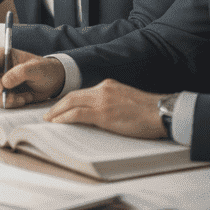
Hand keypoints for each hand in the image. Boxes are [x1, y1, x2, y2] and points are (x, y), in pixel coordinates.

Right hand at [0, 47, 65, 107]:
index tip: (1, 89)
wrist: (51, 81)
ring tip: (24, 97)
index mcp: (1, 55)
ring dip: (6, 100)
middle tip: (17, 97)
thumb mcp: (37, 68)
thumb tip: (4, 82)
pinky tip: (22, 99)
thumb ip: (21, 72)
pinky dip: (9, 104)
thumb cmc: (45, 69)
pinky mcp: (0, 93)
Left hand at [43, 79, 168, 139]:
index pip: (82, 92)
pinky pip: (77, 113)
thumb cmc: (149, 112)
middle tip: (48, 114)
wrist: (162, 113)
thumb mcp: (126, 101)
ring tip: (49, 120)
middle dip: (57, 105)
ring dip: (57, 112)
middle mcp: (103, 89)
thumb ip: (111, 103)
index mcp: (108, 86)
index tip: (60, 108)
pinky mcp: (104, 113)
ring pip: (71, 102)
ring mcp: (102, 100)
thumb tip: (100, 115)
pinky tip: (58, 123)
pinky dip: (65, 118)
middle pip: (72, 96)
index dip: (68, 100)